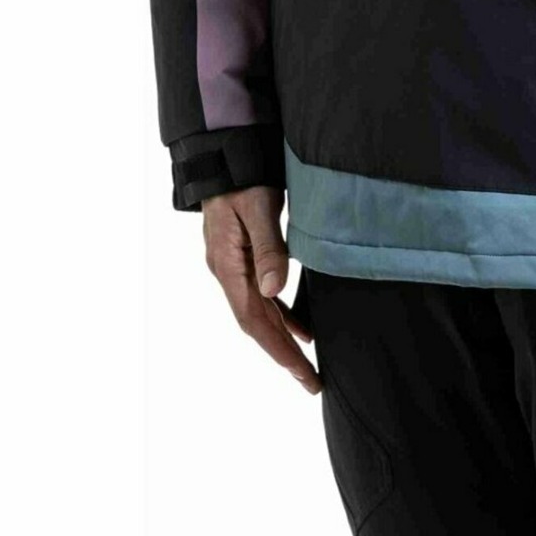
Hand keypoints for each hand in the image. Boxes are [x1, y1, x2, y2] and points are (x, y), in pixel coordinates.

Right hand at [202, 184, 321, 393]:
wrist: (224, 154)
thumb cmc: (242, 177)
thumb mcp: (257, 208)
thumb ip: (268, 247)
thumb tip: (274, 290)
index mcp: (228, 266)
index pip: (254, 319)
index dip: (278, 348)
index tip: (301, 372)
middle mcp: (228, 272)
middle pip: (256, 323)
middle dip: (283, 353)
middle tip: (311, 381)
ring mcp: (234, 265)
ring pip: (259, 311)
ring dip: (283, 337)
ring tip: (307, 363)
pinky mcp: (243, 256)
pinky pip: (262, 295)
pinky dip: (280, 313)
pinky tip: (298, 324)